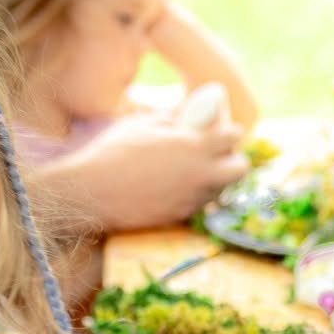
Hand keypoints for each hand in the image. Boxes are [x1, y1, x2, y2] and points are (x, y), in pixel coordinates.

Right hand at [50, 115, 249, 231]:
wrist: (93, 194)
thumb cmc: (113, 153)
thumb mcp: (142, 124)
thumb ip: (170, 119)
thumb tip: (184, 118)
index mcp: (194, 146)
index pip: (233, 136)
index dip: (232, 131)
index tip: (228, 130)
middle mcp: (200, 174)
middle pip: (240, 169)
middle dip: (236, 160)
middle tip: (221, 156)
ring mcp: (192, 198)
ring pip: (221, 190)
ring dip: (217, 180)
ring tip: (199, 171)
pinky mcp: (180, 215)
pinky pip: (199, 204)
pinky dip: (196, 195)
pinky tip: (180, 187)